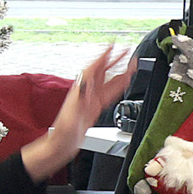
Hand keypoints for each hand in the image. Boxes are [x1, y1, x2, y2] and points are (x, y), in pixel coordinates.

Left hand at [23, 46, 135, 179]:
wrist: (60, 147)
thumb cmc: (62, 134)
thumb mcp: (70, 116)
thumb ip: (78, 101)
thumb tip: (86, 85)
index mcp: (80, 93)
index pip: (92, 70)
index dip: (102, 57)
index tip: (111, 46)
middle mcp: (85, 94)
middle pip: (102, 73)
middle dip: (114, 60)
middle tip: (127, 50)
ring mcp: (90, 101)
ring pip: (108, 83)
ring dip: (120, 72)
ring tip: (132, 64)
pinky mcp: (94, 109)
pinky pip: (109, 94)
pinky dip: (119, 87)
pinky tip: (125, 82)